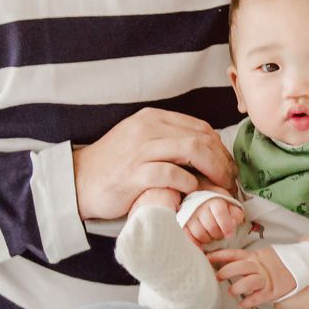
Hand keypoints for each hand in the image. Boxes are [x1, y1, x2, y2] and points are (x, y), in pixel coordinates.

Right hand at [72, 108, 237, 220]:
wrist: (79, 181)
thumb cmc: (114, 166)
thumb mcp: (141, 142)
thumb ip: (169, 140)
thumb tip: (206, 151)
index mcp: (153, 118)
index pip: (199, 127)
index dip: (220, 148)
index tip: (228, 167)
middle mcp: (148, 128)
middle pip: (201, 138)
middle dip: (222, 161)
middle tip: (230, 181)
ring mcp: (140, 150)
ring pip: (192, 151)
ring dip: (213, 170)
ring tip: (220, 187)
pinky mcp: (134, 173)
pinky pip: (172, 174)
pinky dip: (189, 183)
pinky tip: (192, 191)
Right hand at [184, 195, 245, 246]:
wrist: (201, 200)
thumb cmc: (220, 207)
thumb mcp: (231, 207)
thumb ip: (236, 215)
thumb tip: (233, 224)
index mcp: (214, 200)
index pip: (220, 213)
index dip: (226, 226)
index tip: (229, 235)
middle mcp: (200, 206)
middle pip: (211, 227)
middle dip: (218, 235)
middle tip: (220, 234)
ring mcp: (189, 215)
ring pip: (200, 235)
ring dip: (208, 239)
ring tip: (210, 235)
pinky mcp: (182, 224)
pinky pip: (189, 238)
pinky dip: (197, 242)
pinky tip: (202, 240)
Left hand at [209, 247, 297, 308]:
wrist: (296, 268)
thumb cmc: (272, 264)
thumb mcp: (257, 256)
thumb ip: (242, 259)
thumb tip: (219, 261)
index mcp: (252, 256)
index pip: (233, 254)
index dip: (219, 256)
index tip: (206, 258)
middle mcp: (257, 266)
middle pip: (240, 267)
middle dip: (226, 271)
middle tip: (217, 277)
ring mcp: (265, 279)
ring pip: (249, 281)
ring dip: (238, 287)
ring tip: (231, 292)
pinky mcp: (271, 291)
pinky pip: (258, 297)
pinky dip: (249, 301)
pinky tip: (241, 304)